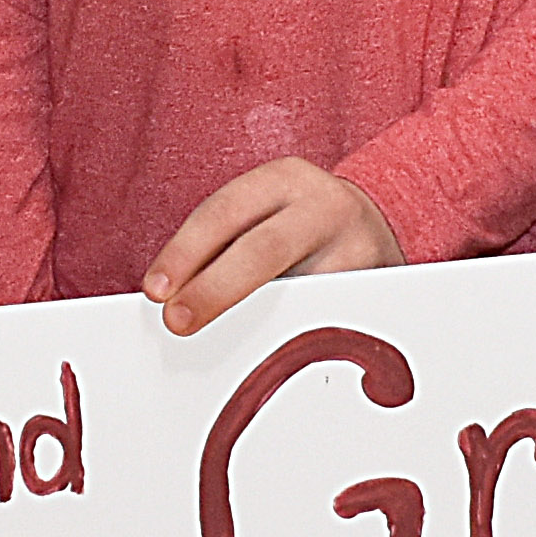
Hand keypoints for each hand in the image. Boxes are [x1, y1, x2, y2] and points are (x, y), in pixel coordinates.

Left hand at [141, 161, 404, 335]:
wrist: (378, 226)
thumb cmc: (298, 228)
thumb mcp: (264, 214)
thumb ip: (223, 246)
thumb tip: (173, 300)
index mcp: (284, 179)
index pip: (225, 210)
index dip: (186, 251)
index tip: (157, 289)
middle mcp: (324, 207)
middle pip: (263, 249)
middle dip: (214, 289)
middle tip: (178, 322)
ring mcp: (358, 247)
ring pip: (300, 292)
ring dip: (255, 326)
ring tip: (220, 350)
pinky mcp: (378, 287)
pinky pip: (327, 319)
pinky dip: (293, 340)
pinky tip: (267, 357)